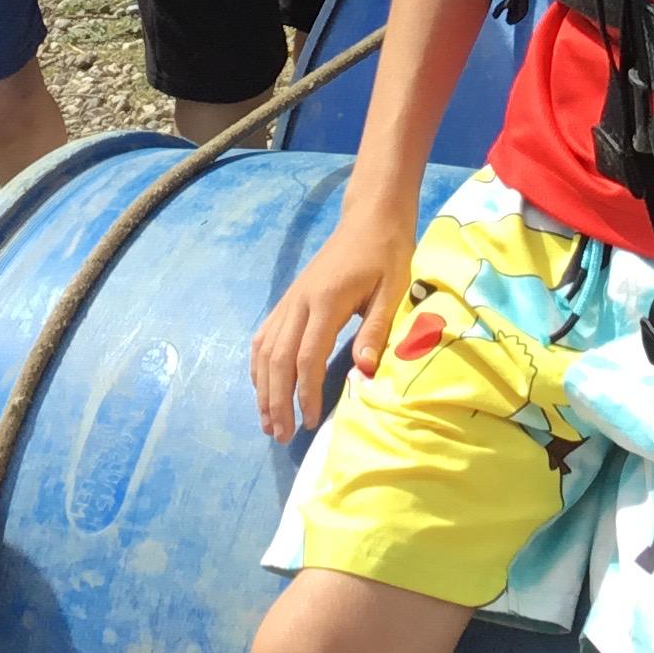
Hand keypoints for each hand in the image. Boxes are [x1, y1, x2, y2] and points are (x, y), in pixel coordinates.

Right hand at [249, 207, 416, 439]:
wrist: (371, 217)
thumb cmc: (387, 253)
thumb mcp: (393, 290)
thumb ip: (375, 330)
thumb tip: (364, 373)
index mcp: (326, 301)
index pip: (307, 356)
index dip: (305, 392)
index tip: (310, 422)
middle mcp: (300, 301)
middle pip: (277, 359)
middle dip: (277, 400)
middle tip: (281, 436)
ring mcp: (291, 299)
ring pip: (265, 350)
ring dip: (263, 388)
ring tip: (267, 422)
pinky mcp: (290, 298)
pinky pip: (265, 335)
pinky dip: (259, 365)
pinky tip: (262, 387)